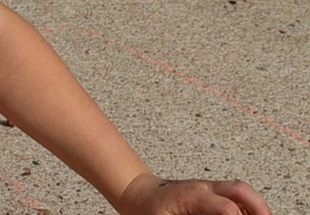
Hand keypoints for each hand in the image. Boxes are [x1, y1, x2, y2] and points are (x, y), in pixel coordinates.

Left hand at [117, 173, 270, 214]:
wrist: (140, 194)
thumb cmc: (148, 210)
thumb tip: (223, 214)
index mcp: (191, 196)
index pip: (225, 207)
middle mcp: (204, 188)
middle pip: (240, 190)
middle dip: (260, 207)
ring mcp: (210, 187)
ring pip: (242, 191)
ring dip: (256, 207)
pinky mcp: (213, 192)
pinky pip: (237, 196)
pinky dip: (248, 207)